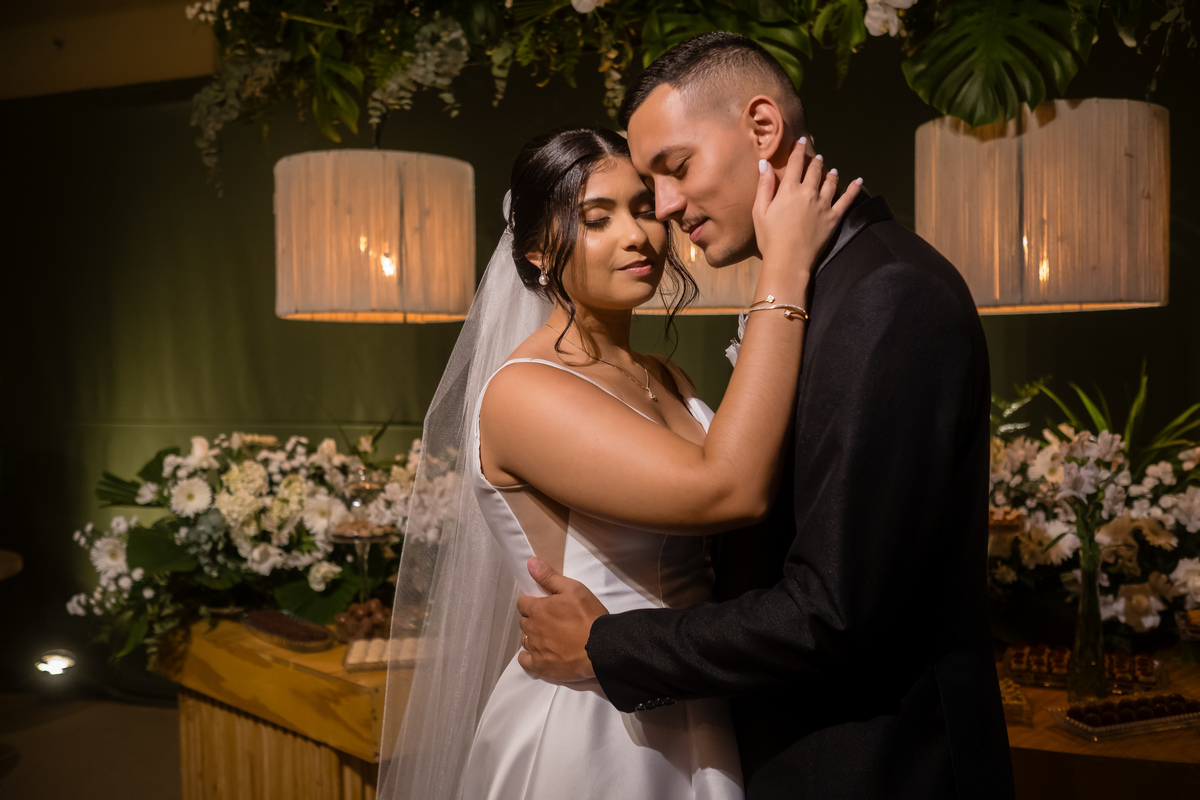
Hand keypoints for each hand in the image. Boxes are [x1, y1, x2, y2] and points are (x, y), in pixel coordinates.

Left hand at [516, 557, 607, 680]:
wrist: (601, 647)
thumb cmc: (588, 616)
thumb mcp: (573, 589)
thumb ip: (549, 577)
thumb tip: (530, 562)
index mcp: (537, 609)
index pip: (523, 603)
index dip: (532, 602)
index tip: (544, 604)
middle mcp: (532, 629)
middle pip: (524, 621)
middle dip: (533, 619)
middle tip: (550, 620)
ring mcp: (535, 649)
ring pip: (526, 639)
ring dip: (534, 636)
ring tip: (549, 636)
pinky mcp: (541, 666)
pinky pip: (525, 660)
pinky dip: (529, 656)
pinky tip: (539, 653)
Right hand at [753, 138, 861, 275]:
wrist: (788, 261)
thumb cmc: (770, 238)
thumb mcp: (760, 211)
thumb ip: (764, 186)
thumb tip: (765, 164)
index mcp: (789, 190)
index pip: (795, 164)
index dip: (798, 150)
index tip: (800, 141)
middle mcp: (809, 192)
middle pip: (815, 171)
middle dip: (816, 161)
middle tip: (817, 157)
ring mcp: (824, 205)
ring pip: (831, 182)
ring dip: (831, 174)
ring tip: (832, 170)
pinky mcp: (834, 217)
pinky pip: (847, 200)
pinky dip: (854, 189)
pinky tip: (859, 181)